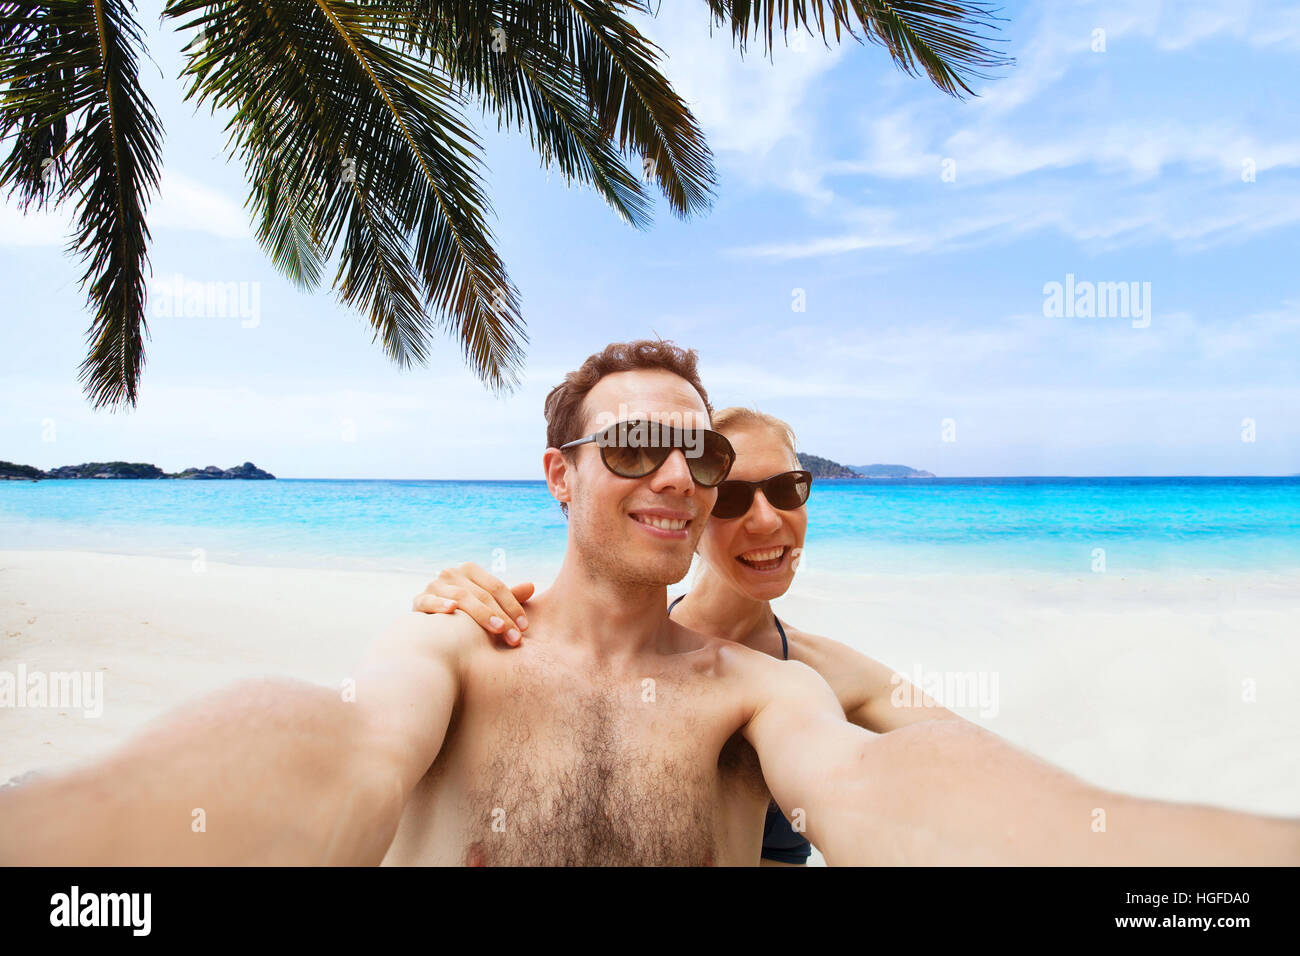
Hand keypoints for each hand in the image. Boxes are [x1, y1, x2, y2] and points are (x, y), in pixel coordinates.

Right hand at [411, 562, 534, 645]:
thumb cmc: (464, 614)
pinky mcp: (419, 600)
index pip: (496, 587)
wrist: (429, 627)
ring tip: (498, 629)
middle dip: (502, 617)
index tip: (525, 628)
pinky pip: (430, 601)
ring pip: (461, 597)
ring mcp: (434, 585)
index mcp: (470, 569)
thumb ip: (508, 597)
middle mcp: (451, 573)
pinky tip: (452, 610)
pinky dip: (440, 603)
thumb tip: (532, 586)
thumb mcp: (487, 604)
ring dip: (481, 614)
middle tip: (515, 638)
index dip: (513, 606)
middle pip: (482, 594)